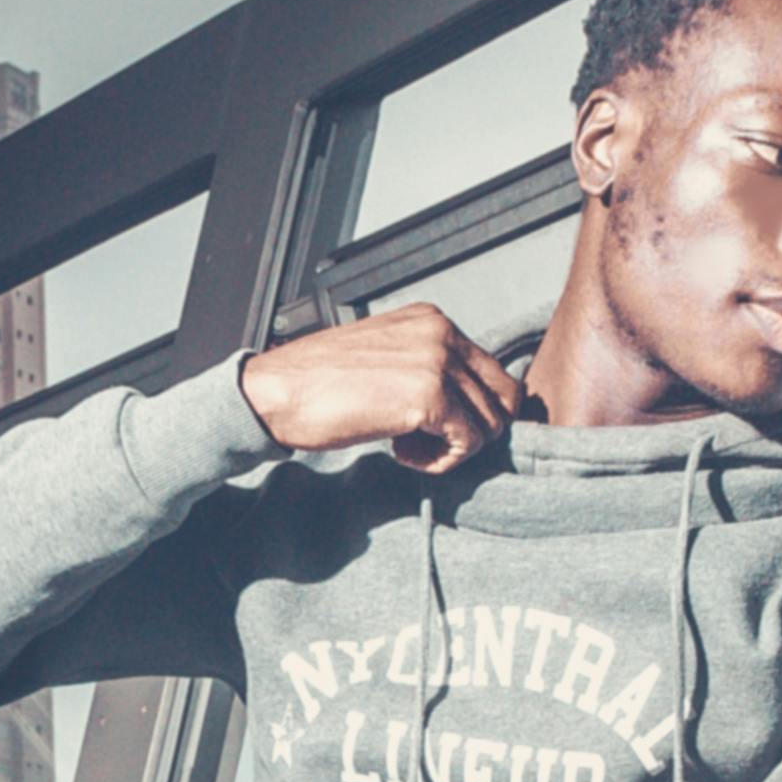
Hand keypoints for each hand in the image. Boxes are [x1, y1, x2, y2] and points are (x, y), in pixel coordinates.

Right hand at [241, 303, 522, 478]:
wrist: (277, 393)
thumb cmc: (319, 384)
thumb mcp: (385, 358)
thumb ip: (427, 368)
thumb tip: (466, 405)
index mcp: (432, 320)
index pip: (492, 372)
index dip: (475, 411)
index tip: (439, 428)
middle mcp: (442, 333)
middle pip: (503, 398)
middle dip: (473, 431)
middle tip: (430, 442)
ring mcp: (438, 363)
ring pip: (489, 425)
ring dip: (452, 448)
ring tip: (408, 447)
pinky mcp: (430, 397)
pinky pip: (468, 443)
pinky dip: (440, 461)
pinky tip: (402, 453)